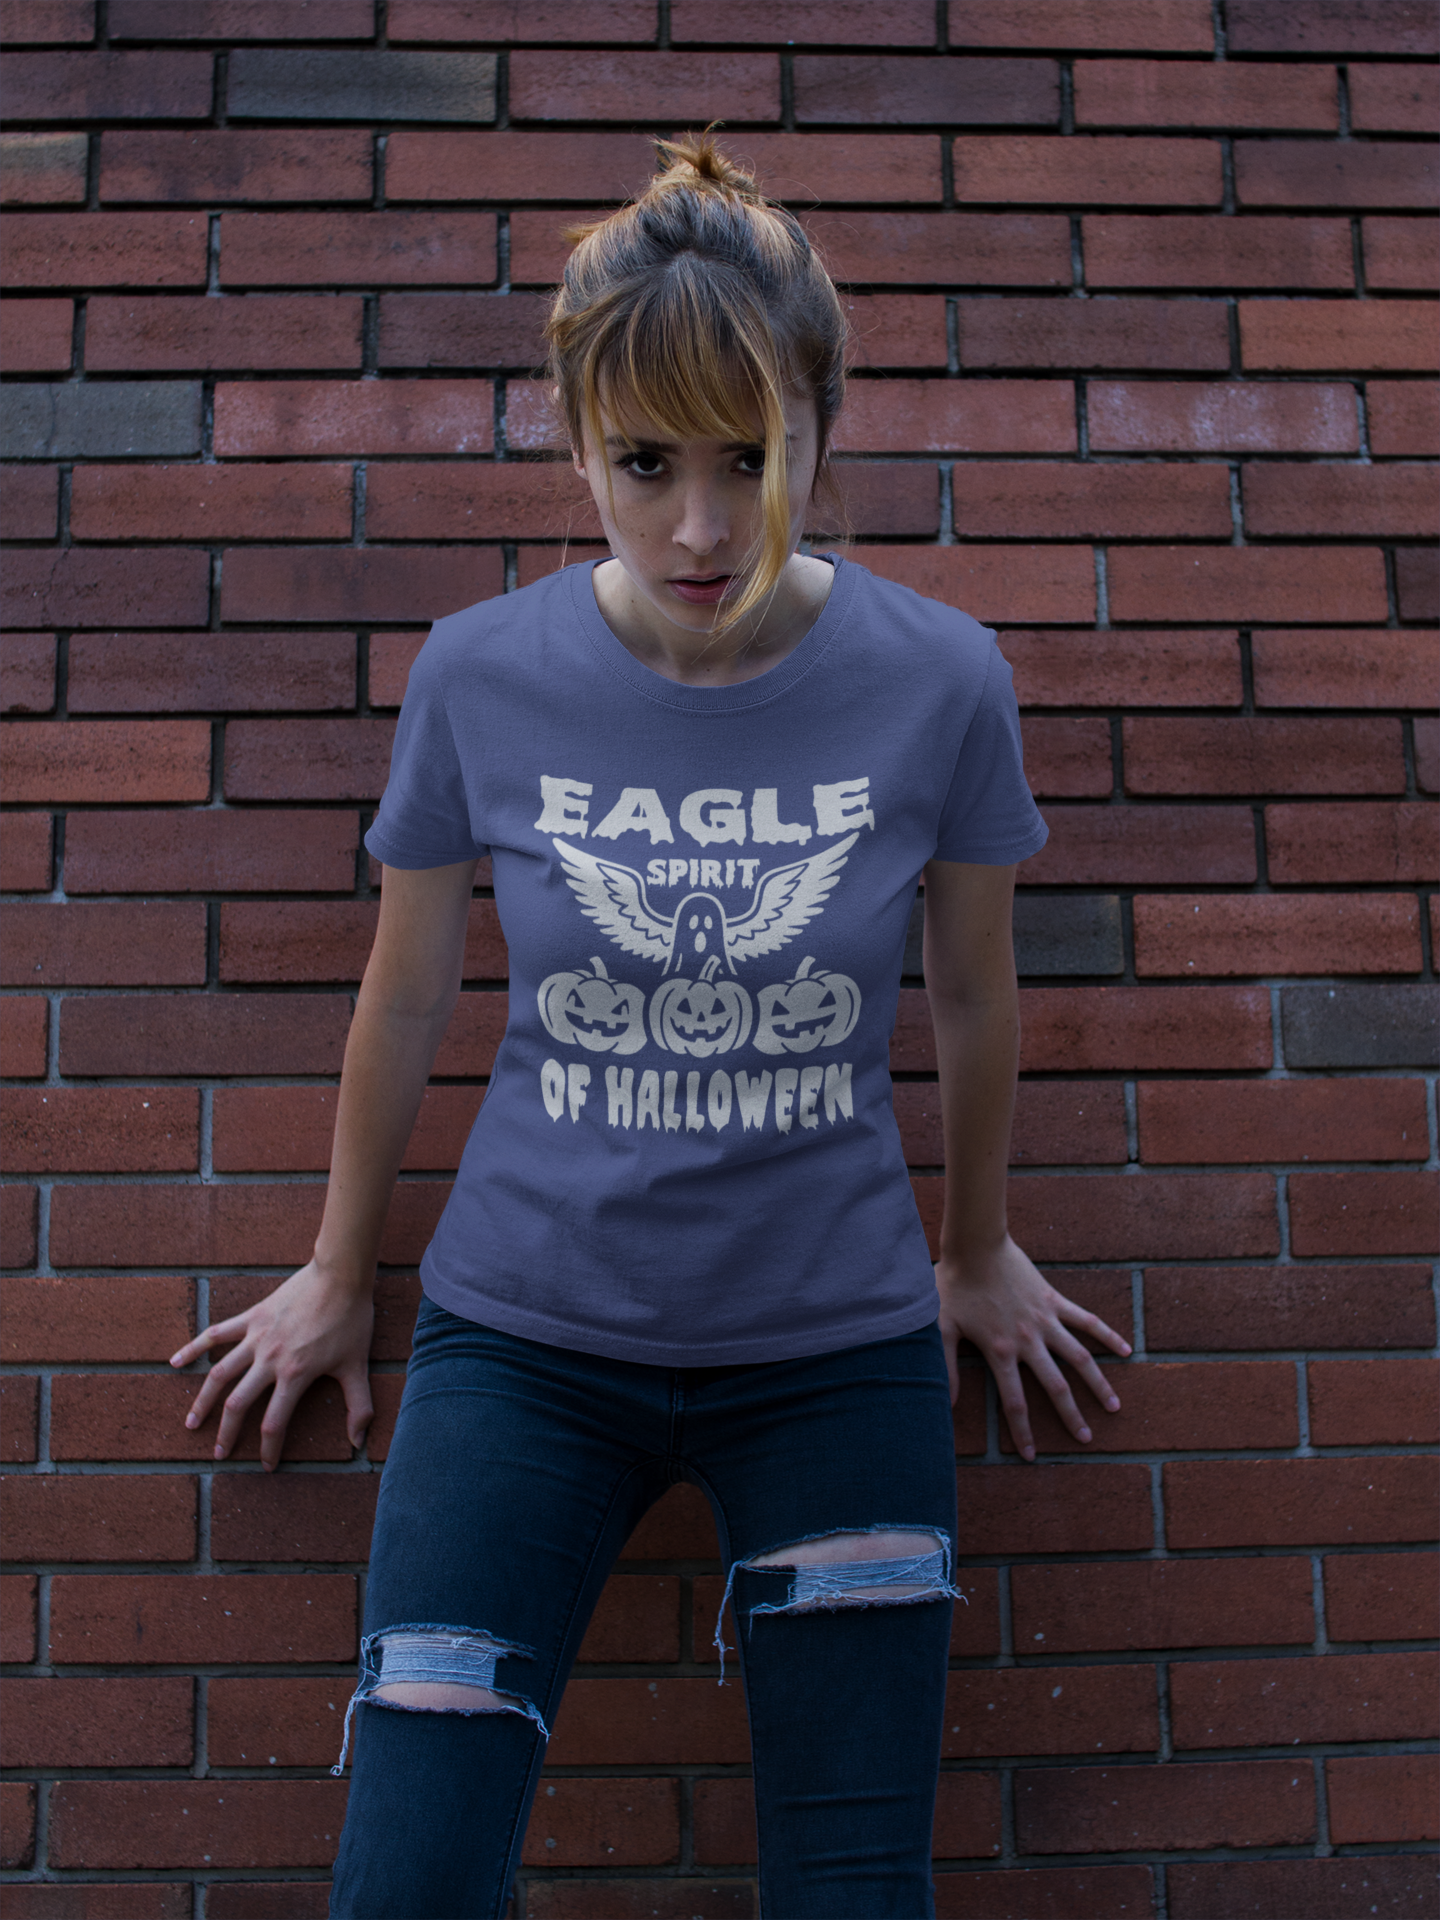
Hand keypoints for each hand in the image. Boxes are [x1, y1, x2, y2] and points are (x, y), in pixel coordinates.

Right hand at [169, 1262, 374, 1471]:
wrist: (339, 1275)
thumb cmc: (351, 1320)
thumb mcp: (358, 1366)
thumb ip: (359, 1406)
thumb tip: (360, 1441)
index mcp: (294, 1375)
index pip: (274, 1424)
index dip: (269, 1450)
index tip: (266, 1467)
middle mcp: (268, 1360)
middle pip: (238, 1405)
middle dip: (226, 1434)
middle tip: (218, 1455)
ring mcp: (256, 1338)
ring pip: (219, 1374)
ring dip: (203, 1401)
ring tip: (191, 1423)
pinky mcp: (250, 1317)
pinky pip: (216, 1334)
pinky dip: (194, 1348)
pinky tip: (175, 1362)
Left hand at [935, 1236, 1130, 1459]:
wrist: (975, 1245)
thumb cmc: (954, 1285)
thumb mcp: (940, 1328)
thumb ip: (944, 1367)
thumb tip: (946, 1404)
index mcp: (1000, 1352)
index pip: (1015, 1403)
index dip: (1023, 1432)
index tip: (1032, 1456)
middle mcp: (1028, 1341)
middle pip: (1055, 1387)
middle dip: (1071, 1417)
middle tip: (1086, 1440)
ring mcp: (1045, 1320)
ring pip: (1079, 1359)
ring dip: (1098, 1384)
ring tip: (1114, 1407)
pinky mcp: (1054, 1300)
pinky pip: (1086, 1321)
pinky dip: (1107, 1336)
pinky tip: (1125, 1351)